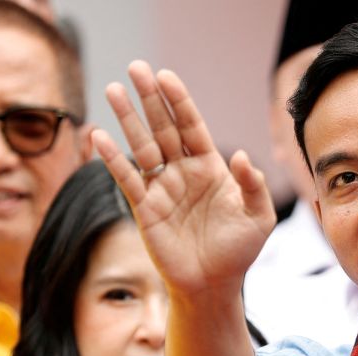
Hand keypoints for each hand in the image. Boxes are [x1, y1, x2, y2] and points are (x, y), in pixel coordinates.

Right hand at [92, 61, 275, 296]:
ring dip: (127, 119)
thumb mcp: (258, 217)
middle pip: (164, 128)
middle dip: (150, 99)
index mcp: (212, 168)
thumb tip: (240, 155)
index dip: (180, 102)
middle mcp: (184, 172)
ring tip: (113, 90)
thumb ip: (253, 185)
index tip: (166, 76)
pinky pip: (127, 179)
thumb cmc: (239, 251)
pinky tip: (99, 137)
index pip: (193, 126)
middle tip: (135, 67)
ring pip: (142, 147)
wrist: (214, 284)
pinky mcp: (144, 208)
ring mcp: (163, 188)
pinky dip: (112, 159)